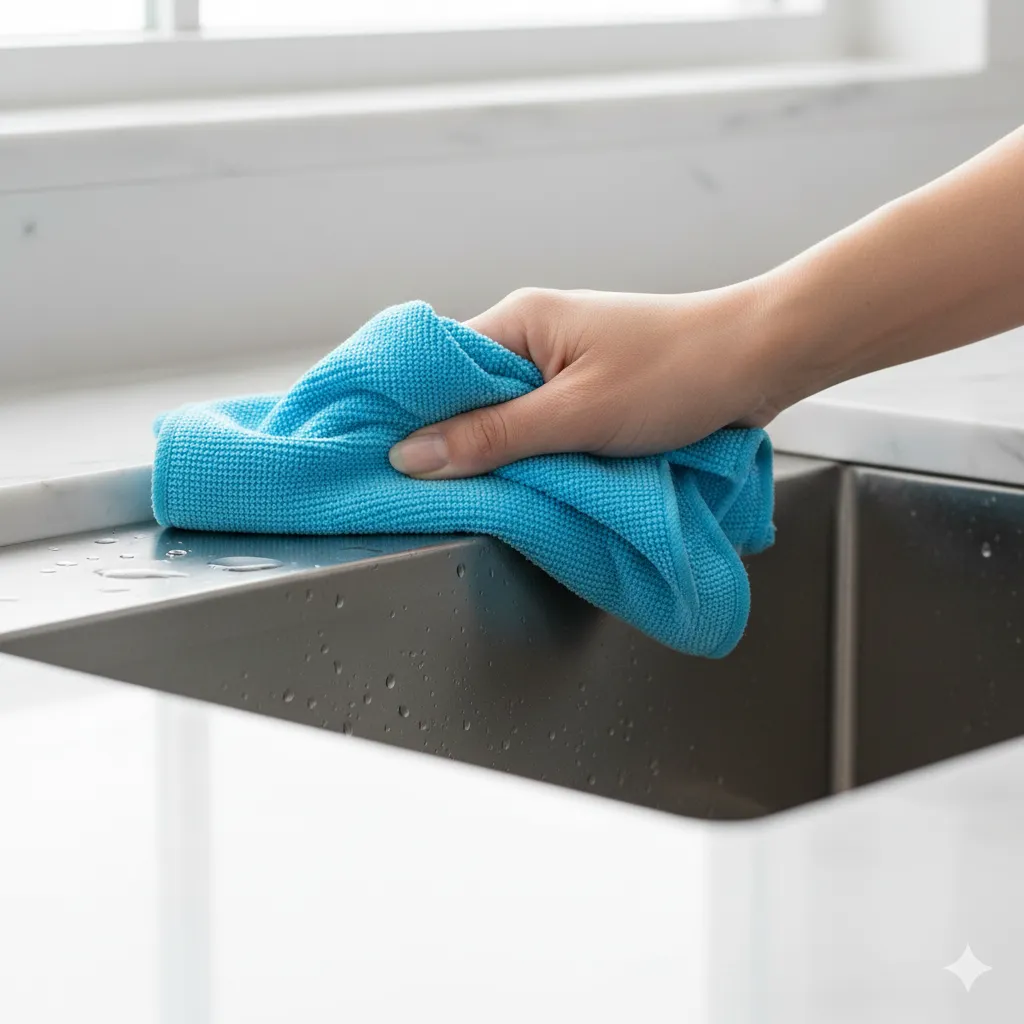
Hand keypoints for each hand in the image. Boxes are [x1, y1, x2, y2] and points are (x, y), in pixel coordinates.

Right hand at [387, 284, 780, 478]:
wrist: (758, 362)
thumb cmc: (677, 372)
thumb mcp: (576, 413)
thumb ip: (493, 437)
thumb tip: (409, 456)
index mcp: (520, 319)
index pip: (436, 367)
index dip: (406, 414)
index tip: (379, 461)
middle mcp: (533, 337)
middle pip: (465, 397)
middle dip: (454, 443)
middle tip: (430, 493)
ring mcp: (560, 366)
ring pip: (503, 419)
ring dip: (499, 456)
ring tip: (482, 493)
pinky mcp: (585, 394)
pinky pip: (539, 429)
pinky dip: (532, 457)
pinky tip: (529, 482)